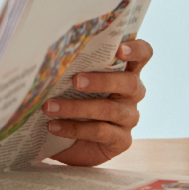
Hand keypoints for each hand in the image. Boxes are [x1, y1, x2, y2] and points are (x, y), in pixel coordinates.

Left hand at [45, 39, 150, 165]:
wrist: (67, 139)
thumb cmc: (69, 99)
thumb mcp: (69, 81)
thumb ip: (69, 67)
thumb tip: (46, 55)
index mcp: (123, 71)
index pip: (142, 55)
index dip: (136, 50)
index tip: (119, 49)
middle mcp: (131, 93)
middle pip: (129, 83)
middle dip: (101, 81)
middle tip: (75, 81)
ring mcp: (129, 117)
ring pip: (110, 109)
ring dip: (77, 107)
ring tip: (49, 107)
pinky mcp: (122, 140)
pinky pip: (101, 132)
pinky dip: (75, 128)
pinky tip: (54, 126)